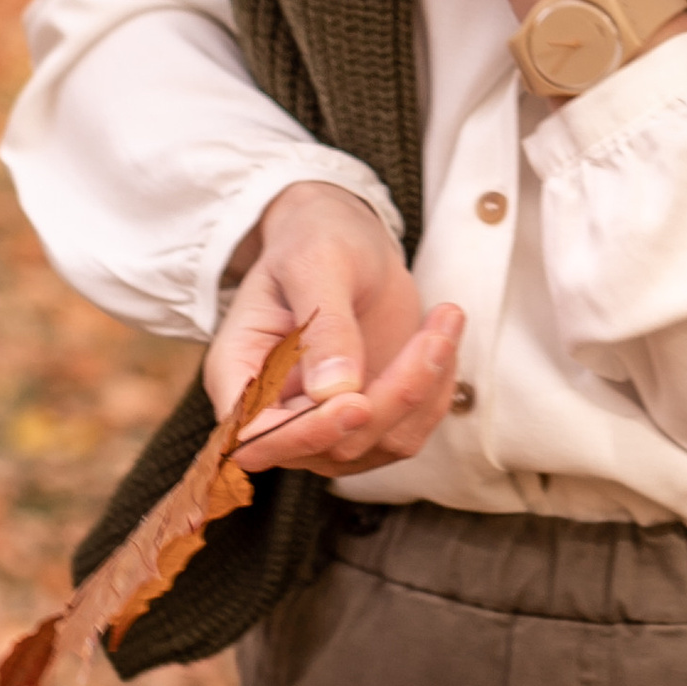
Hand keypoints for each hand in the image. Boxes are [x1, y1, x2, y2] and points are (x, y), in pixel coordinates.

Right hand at [207, 177, 462, 475]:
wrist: (347, 238)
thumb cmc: (316, 238)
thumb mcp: (315, 263)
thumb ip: (324, 325)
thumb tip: (335, 391)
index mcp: (240, 372)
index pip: (255, 438)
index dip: (303, 436)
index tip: (359, 404)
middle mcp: (278, 410)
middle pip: (330, 447)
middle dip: (390, 399)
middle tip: (432, 338)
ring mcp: (325, 422)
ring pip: (377, 443)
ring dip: (423, 391)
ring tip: (445, 319)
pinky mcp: (369, 418)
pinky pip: (409, 430)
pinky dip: (436, 391)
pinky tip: (444, 338)